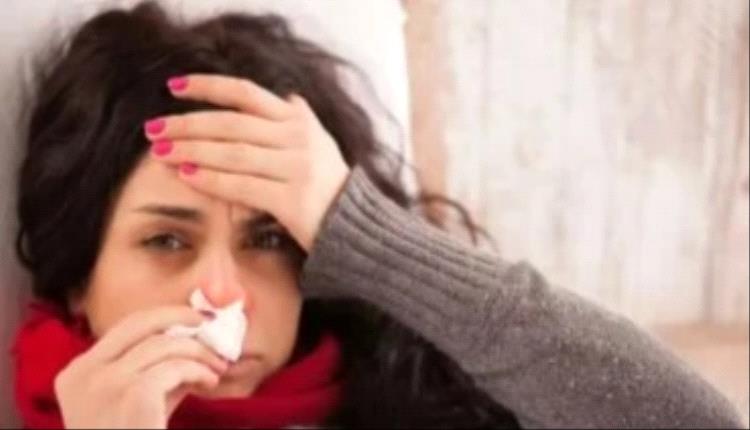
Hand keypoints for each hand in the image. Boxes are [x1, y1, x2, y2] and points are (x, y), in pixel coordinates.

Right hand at [54, 307, 226, 428]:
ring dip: (198, 352)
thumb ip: (152, 370)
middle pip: (140, 323)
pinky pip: (175, 367)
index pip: (123, 328)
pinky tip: (209, 382)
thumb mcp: (134, 403)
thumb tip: (190, 337)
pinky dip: (198, 370)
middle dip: (181, 318)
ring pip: (164, 344)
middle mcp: (85, 374)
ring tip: (215, 368)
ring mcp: (106, 383)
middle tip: (208, 326)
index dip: (162, 317)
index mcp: (76, 374)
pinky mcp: (134, 395)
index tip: (190, 320)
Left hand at [144, 74, 350, 251]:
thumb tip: (288, 96)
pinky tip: (188, 176)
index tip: (174, 87)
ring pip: (233, 154)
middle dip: (188, 124)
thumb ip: (302, 119)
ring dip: (192, 151)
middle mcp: (298, 139)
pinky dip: (211, 181)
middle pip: (231, 123)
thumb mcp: (321, 143)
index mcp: (298, 120)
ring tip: (163, 152)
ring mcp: (297, 168)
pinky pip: (242, 186)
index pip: (246, 93)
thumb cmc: (329, 185)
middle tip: (155, 128)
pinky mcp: (293, 200)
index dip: (208, 86)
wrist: (355, 225)